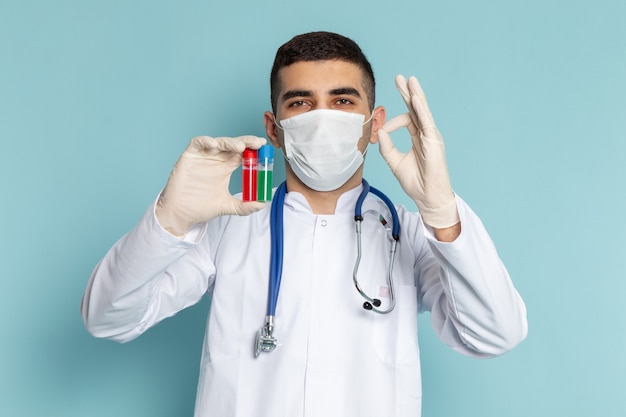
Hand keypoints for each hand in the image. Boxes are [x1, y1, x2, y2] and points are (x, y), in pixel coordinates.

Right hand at [156, 135, 266, 236]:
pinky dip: (206, 141)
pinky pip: (197, 143)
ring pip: (218, 142)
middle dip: (246, 142)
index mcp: (225, 168)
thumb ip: (244, 206)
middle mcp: (216, 160)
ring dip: (229, 142)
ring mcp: (203, 157)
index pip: (242, 154)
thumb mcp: (227, 206)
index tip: (264, 148)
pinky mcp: (190, 156)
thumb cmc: (201, 207)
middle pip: (233, 145)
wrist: (181, 213)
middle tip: (257, 143)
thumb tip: (262, 205)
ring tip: (240, 146)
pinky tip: (214, 145)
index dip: (252, 150)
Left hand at [377, 75, 458, 228]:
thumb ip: (386, 147)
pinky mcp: (434, 141)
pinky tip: (415, 98)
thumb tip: (379, 131)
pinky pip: (427, 122)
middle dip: (407, 92)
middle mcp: (425, 134)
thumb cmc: (415, 182)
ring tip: (409, 79)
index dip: (391, 122)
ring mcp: (431, 136)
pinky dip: (421, 109)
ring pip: (422, 110)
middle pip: (415, 108)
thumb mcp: (394, 162)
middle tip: (399, 77)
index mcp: (417, 137)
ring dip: (415, 94)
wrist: (428, 197)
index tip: (381, 129)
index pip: (406, 119)